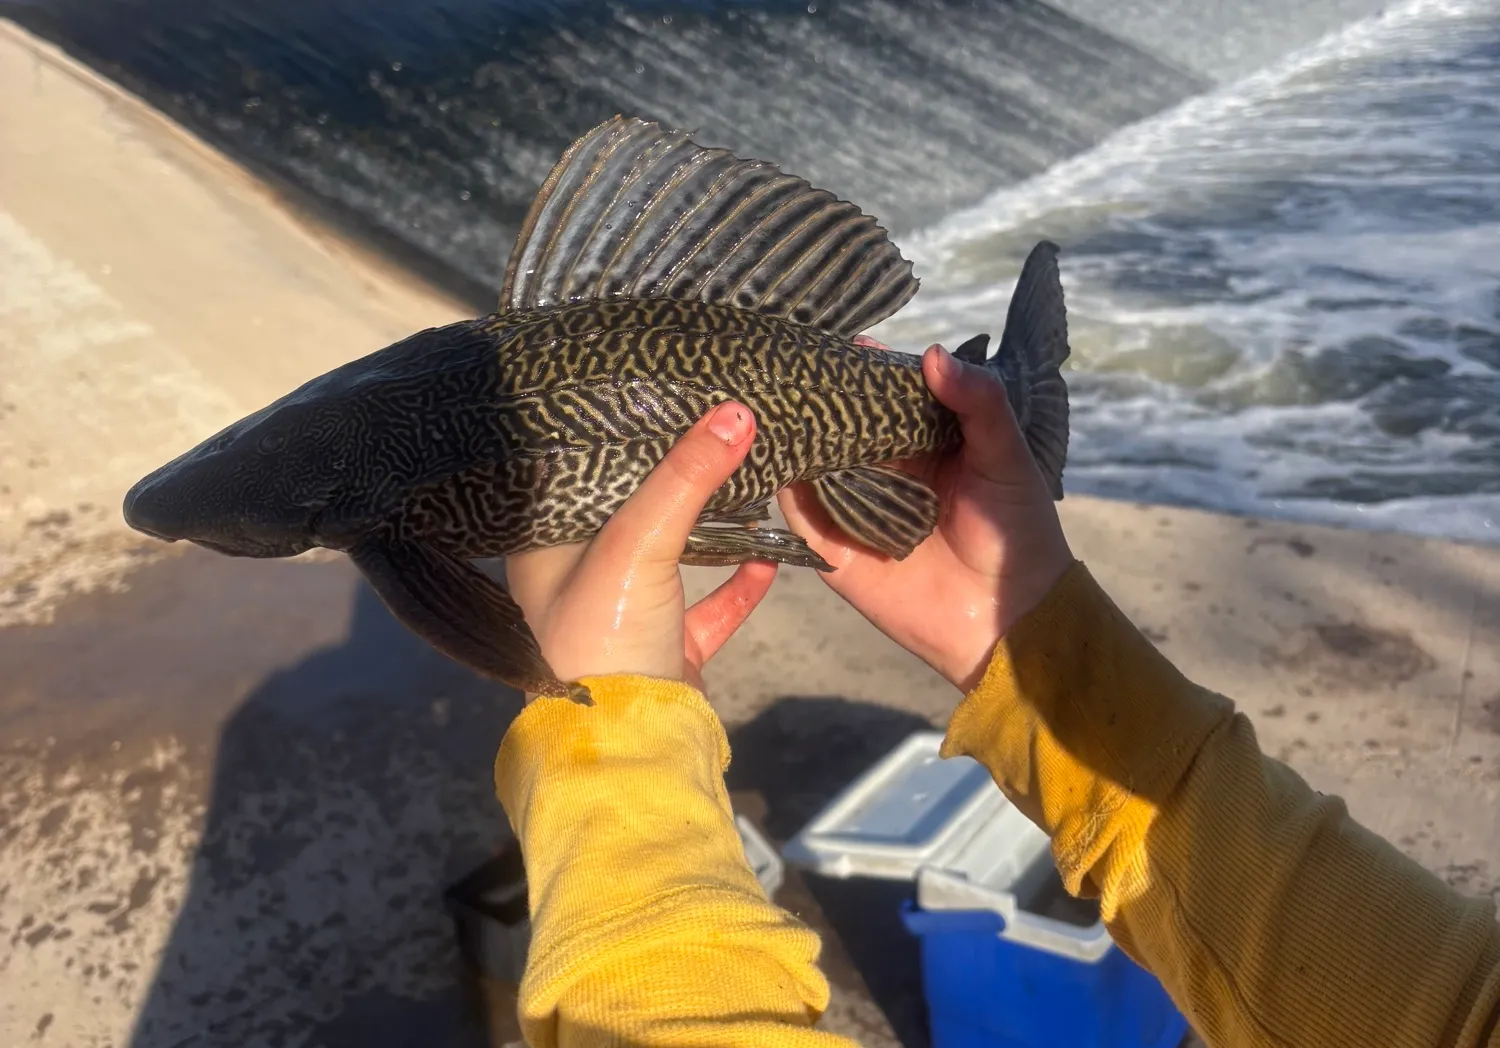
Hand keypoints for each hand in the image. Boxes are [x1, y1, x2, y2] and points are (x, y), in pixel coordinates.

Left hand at [505, 402, 776, 695]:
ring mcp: (624, 617)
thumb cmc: (606, 635)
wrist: (632, 741)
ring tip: (740, 480)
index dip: (607, 439)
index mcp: (546, 551)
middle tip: (704, 424)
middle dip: (669, 477)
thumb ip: (686, 477)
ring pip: (670, 557)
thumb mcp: (639, 543)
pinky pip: (706, 606)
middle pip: (627, 513)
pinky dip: (737, 582)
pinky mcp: (667, 648)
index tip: (647, 396)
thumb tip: (736, 413)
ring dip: (708, 526)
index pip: (573, 479)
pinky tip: (769, 555)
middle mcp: (578, 580)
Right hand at [779, 341, 1072, 692]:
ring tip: (760, 397)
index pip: (881, 395)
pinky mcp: (833, 548)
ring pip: (810, 461)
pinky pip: (800, 511)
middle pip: (838, 424)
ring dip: (789, 434)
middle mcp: (881, 469)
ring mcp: (852, 507)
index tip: (832, 338)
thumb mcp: (1006, 456)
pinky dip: (782, 483)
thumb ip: (978, 402)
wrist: (1008, 619)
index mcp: (921, 442)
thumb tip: (931, 352)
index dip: (859, 368)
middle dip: (812, 396)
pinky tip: (765, 451)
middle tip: (781, 361)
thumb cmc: (1017, 532)